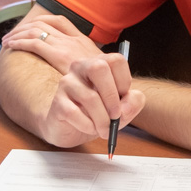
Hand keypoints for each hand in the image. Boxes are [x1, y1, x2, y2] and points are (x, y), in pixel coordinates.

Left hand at [1, 14, 102, 74]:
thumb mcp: (97, 69)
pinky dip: (19, 42)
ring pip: (35, 31)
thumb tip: (74, 71)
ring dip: (17, 34)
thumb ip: (85, 66)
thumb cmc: (106, 84)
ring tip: (6, 42)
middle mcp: (73, 39)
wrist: (115, 88)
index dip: (40, 22)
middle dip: (23, 28)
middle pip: (42, 24)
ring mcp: (67, 46)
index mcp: (82, 40)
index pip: (59, 21)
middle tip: (11, 37)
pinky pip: (34, 43)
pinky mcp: (60, 56)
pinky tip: (11, 47)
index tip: (28, 28)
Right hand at [2, 16, 144, 147]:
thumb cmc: (98, 114)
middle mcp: (80, 68)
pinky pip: (74, 113)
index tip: (123, 98)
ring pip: (90, 97)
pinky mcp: (57, 102)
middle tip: (115, 116)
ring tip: (104, 129)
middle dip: (112, 96)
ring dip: (102, 119)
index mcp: (99, 64)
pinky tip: (89, 128)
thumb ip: (132, 103)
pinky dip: (87, 125)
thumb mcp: (122, 109)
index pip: (116, 60)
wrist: (71, 129)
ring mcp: (66, 83)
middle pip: (99, 67)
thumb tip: (125, 106)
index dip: (124, 81)